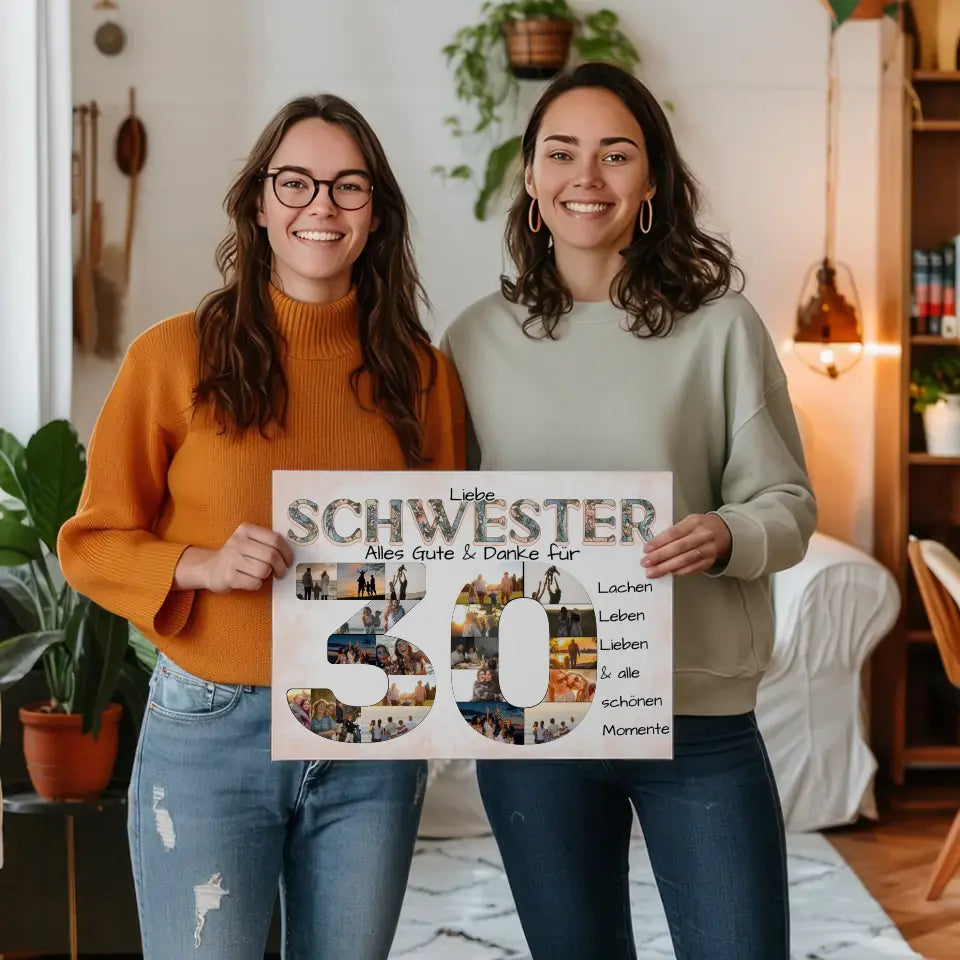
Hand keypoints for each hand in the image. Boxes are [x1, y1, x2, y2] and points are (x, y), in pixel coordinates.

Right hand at [175, 523, 293, 592]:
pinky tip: (250, 581)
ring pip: (264, 570)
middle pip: (271, 555)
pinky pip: (254, 582)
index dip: (287, 552)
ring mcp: (231, 558)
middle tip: (280, 573)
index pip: (275, 539)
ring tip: (260, 575)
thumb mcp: (250, 542)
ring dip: (266, 576)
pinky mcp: (227, 575)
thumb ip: (267, 543)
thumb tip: (290, 556)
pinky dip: (257, 584)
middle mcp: (237, 541)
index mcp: (246, 530)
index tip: (289, 561)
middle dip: (281, 567)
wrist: (209, 568)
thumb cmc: (238, 556)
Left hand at [641, 513, 731, 578]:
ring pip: (686, 559)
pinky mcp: (710, 560)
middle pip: (679, 547)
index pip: (674, 532)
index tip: (646, 549)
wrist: (724, 532)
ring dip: (667, 567)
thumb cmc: (700, 527)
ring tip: (653, 571)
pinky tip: (669, 573)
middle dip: (660, 556)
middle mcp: (703, 535)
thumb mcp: (688, 522)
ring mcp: (708, 549)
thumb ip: (673, 532)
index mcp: (695, 522)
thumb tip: (653, 546)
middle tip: (646, 562)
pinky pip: (694, 568)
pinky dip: (680, 571)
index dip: (659, 541)